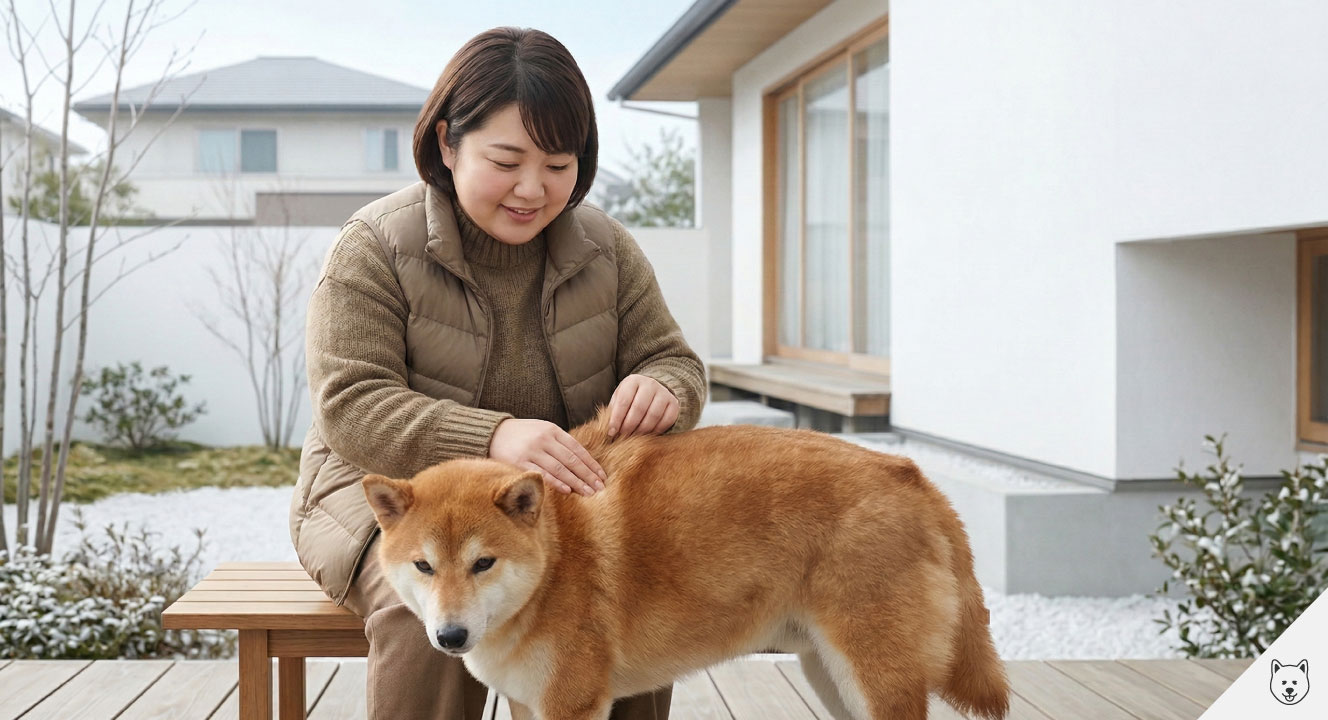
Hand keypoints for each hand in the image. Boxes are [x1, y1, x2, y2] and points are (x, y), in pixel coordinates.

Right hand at [489, 419, 606, 495]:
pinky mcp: (519, 462)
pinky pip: (541, 475)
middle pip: (571, 460)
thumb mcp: (542, 431)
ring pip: (559, 469)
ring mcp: (531, 450)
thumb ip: (560, 443)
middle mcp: (543, 439)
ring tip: (588, 493)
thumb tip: (583, 463)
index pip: (577, 449)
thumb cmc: (523, 435)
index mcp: (552, 430)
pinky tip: (568, 491)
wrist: (493, 433)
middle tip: (599, 488)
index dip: (591, 464)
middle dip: (587, 475)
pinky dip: (556, 483)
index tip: (601, 476)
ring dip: (576, 482)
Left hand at [608, 374, 679, 437]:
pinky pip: (666, 420)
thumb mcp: (620, 398)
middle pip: (639, 408)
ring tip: (634, 437)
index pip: (623, 401)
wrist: (653, 390)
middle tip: (623, 437)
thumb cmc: (631, 397)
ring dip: (642, 430)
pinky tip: (648, 435)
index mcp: (633, 381)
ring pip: (653, 415)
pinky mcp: (674, 404)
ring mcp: (664, 393)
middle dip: (629, 426)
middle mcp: (650, 384)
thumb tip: (607, 430)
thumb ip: (614, 411)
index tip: (611, 432)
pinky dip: (657, 431)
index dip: (617, 418)